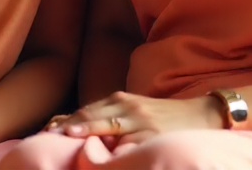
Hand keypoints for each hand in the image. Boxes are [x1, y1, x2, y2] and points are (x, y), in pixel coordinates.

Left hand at [45, 91, 222, 145]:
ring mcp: (140, 121)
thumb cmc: (165, 116)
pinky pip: (127, 142)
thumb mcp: (138, 110)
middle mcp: (128, 107)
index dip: (69, 119)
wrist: (201, 115)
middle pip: (92, 114)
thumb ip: (116, 116)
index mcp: (123, 100)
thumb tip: (88, 129)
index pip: (89, 109)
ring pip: (105, 125)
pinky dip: (111, 145)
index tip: (50, 128)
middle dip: (70, 124)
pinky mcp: (152, 135)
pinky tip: (98, 151)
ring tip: (65, 137)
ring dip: (84, 131)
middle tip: (49, 133)